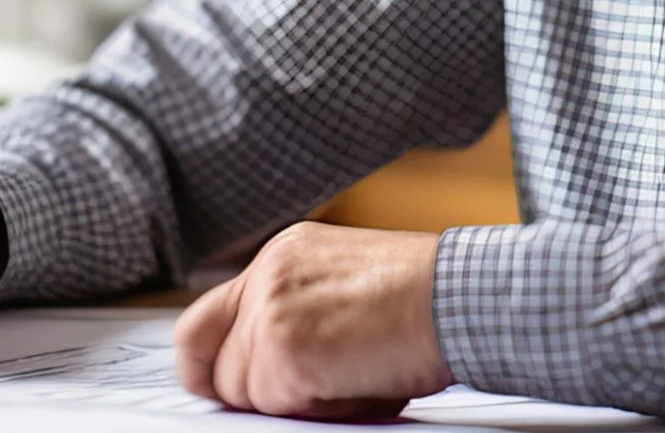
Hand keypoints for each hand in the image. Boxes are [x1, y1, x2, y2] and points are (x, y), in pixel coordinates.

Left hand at [173, 221, 450, 418]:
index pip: (204, 319)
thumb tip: (270, 375)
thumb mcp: (347, 288)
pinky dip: (320, 410)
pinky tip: (361, 382)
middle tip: (301, 395)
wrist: (460, 296)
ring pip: (243, 392)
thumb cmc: (430, 300)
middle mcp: (267, 275)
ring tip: (355, 376)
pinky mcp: (283, 348)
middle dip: (248, 392)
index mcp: (282, 256)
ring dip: (296, 402)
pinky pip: (275, 407)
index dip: (209, 364)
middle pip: (210, 361)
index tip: (226, 387)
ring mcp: (270, 310)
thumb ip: (297, 315)